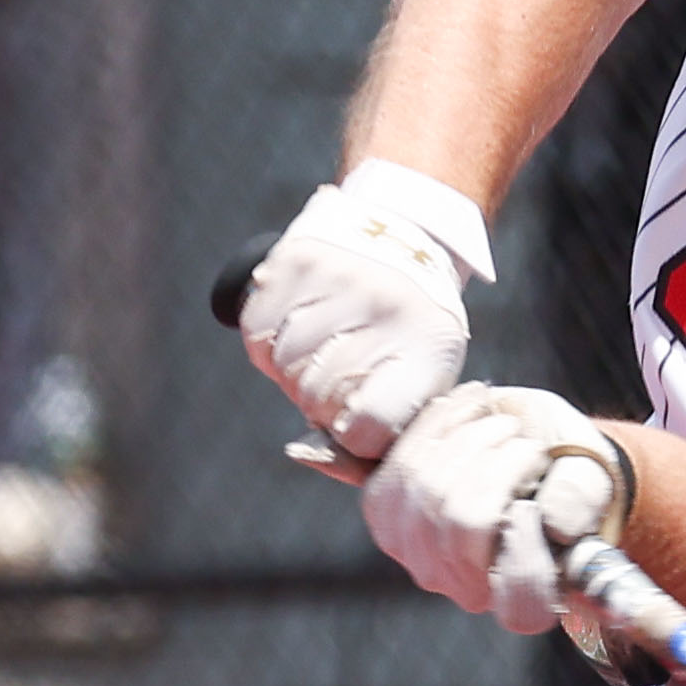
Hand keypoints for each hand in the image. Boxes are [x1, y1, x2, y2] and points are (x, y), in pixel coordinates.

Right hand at [240, 174, 476, 459]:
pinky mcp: (297, 259)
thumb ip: (372, 437)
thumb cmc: (409, 331)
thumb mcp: (419, 382)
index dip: (355, 435)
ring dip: (295, 370)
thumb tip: (302, 453)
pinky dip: (270, 342)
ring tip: (324, 347)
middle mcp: (384, 306)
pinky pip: (258, 332)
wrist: (403, 233)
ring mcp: (339, 278)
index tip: (365, 418)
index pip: (366, 429)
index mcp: (427, 345)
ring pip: (285, 366)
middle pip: (317, 399)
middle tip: (343, 373)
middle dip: (322, 400)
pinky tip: (298, 325)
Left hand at [361, 383, 615, 634]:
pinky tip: (467, 413)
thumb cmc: (566, 469)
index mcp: (527, 599)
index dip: (526, 551)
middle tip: (524, 440)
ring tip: (502, 424)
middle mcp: (466, 589)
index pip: (521, 602)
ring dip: (468, 441)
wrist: (529, 443)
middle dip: (498, 466)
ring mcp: (418, 556)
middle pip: (462, 526)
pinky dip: (435, 428)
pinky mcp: (386, 514)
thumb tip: (553, 522)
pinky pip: (399, 466)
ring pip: (426, 490)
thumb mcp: (592, 476)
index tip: (535, 505)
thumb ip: (581, 499)